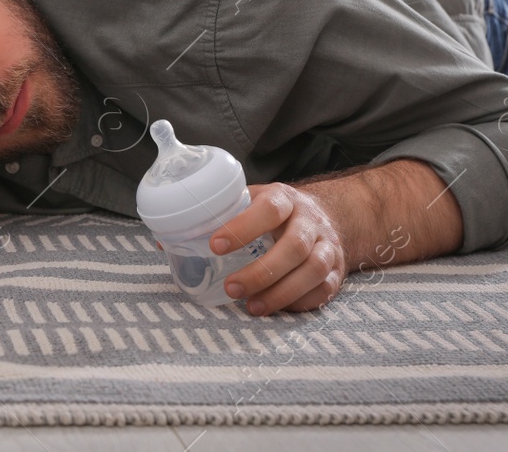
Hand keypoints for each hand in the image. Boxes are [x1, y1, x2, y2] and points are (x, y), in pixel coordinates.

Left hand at [210, 182, 347, 315]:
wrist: (325, 215)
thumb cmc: (275, 212)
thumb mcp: (251, 201)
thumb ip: (221, 216)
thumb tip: (170, 238)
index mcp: (284, 199)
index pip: (268, 209)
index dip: (242, 227)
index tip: (215, 246)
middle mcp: (310, 221)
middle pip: (294, 246)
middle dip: (261, 272)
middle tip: (231, 288)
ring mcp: (327, 246)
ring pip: (313, 270)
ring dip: (280, 293)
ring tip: (251, 306)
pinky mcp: (337, 271)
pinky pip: (323, 290)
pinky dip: (298, 303)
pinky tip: (274, 308)